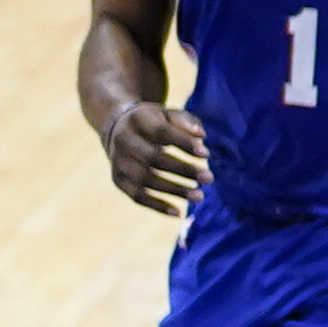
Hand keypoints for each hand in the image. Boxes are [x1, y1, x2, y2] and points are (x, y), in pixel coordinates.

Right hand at [103, 100, 208, 214]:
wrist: (119, 129)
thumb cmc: (154, 122)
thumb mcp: (169, 114)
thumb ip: (185, 122)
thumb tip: (201, 137)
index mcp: (138, 119)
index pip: (162, 132)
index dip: (184, 143)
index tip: (206, 155)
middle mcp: (123, 140)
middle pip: (153, 158)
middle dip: (184, 170)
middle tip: (209, 179)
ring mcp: (118, 161)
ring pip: (145, 180)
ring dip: (174, 190)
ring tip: (199, 197)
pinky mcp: (118, 180)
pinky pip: (136, 196)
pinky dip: (157, 206)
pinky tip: (178, 212)